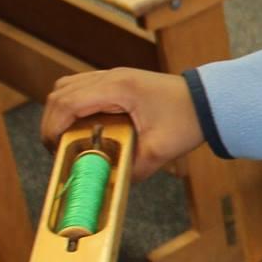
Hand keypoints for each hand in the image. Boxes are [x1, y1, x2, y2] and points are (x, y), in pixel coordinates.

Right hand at [41, 69, 203, 180]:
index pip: (67, 102)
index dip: (52, 127)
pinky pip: (81, 89)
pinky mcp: (117, 81)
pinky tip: (82, 128)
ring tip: (66, 140)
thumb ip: (132, 169)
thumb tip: (107, 185)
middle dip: (51, 123)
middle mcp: (111, 77)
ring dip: (59, 113)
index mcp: (118, 88)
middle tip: (57, 150)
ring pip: (66, 88)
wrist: (210, 101)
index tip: (53, 150)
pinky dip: (72, 107)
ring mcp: (113, 76)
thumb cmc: (188, 120)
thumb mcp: (160, 150)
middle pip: (60, 93)